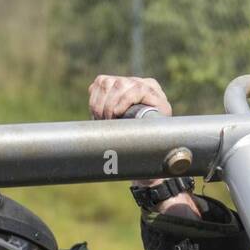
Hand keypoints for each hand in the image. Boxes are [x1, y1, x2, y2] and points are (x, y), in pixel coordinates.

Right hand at [88, 75, 201, 217]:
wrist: (144, 153)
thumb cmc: (149, 155)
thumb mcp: (152, 152)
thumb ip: (148, 150)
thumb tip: (145, 166)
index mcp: (156, 96)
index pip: (136, 88)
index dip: (121, 101)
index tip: (113, 117)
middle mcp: (144, 86)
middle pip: (119, 84)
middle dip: (107, 105)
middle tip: (105, 123)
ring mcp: (129, 83)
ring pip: (106, 82)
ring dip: (99, 103)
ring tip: (101, 120)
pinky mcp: (115, 86)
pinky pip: (99, 83)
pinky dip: (93, 98)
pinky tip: (97, 114)